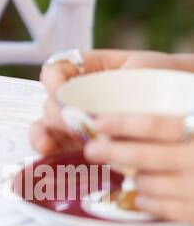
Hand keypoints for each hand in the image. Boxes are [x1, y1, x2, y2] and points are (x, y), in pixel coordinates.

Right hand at [28, 49, 179, 156]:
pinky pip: (59, 147)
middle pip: (51, 102)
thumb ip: (111, 95)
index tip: (62, 90)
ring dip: (44, 135)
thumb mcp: (138, 78)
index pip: (57, 70)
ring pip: (48, 126)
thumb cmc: (162, 81)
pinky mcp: (83, 143)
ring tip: (48, 145)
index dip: (53, 80)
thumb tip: (90, 123)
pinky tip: (51, 155)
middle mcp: (78, 95)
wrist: (181, 98)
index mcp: (88, 70)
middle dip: (57, 114)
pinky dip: (52, 152)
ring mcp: (79, 120)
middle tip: (73, 124)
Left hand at [83, 114, 193, 221]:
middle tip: (91, 150)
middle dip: (112, 152)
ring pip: (147, 184)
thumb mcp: (192, 133)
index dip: (122, 124)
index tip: (98, 124)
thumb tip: (118, 132)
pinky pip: (160, 208)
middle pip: (143, 156)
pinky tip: (143, 196)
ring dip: (134, 179)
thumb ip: (167, 131)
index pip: (153, 126)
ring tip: (136, 175)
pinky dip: (146, 202)